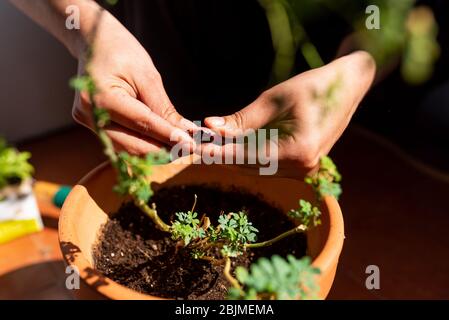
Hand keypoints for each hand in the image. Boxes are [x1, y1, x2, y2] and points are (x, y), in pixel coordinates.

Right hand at [72, 10, 195, 154]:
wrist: (93, 41)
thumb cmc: (122, 52)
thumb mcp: (147, 75)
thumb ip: (163, 107)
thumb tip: (185, 133)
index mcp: (100, 97)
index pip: (142, 124)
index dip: (168, 136)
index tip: (191, 144)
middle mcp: (90, 115)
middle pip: (133, 145)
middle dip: (164, 151)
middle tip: (191, 150)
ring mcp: (89, 123)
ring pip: (127, 151)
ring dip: (156, 154)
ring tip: (180, 149)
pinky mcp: (93, 127)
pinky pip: (122, 144)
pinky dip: (144, 146)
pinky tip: (163, 145)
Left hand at [201, 51, 375, 177]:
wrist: (346, 87)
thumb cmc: (313, 87)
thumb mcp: (274, 99)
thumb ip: (242, 120)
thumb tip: (211, 127)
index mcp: (298, 151)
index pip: (249, 157)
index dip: (220, 153)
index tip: (197, 150)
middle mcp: (302, 168)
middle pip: (251, 166)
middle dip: (222, 155)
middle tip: (195, 146)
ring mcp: (303, 170)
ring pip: (257, 167)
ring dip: (232, 156)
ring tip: (207, 144)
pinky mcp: (300, 166)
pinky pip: (267, 164)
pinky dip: (247, 155)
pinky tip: (230, 145)